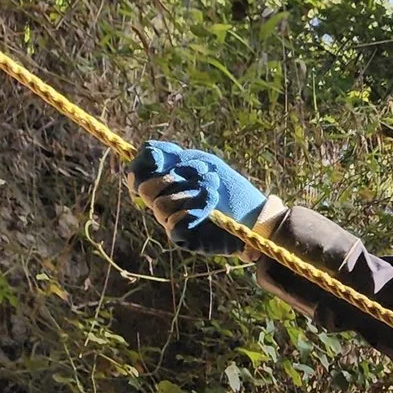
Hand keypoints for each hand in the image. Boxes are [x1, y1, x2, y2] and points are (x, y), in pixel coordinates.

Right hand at [130, 140, 269, 252]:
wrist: (256, 215)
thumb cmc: (230, 188)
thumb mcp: (203, 162)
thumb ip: (173, 154)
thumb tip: (148, 152)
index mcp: (164, 184)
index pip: (136, 176)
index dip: (140, 167)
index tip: (159, 159)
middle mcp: (164, 203)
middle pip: (146, 190)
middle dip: (175, 178)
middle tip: (206, 176)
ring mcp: (172, 222)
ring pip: (160, 206)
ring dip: (191, 194)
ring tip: (214, 192)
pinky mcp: (184, 240)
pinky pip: (173, 227)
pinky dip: (190, 214)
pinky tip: (210, 211)